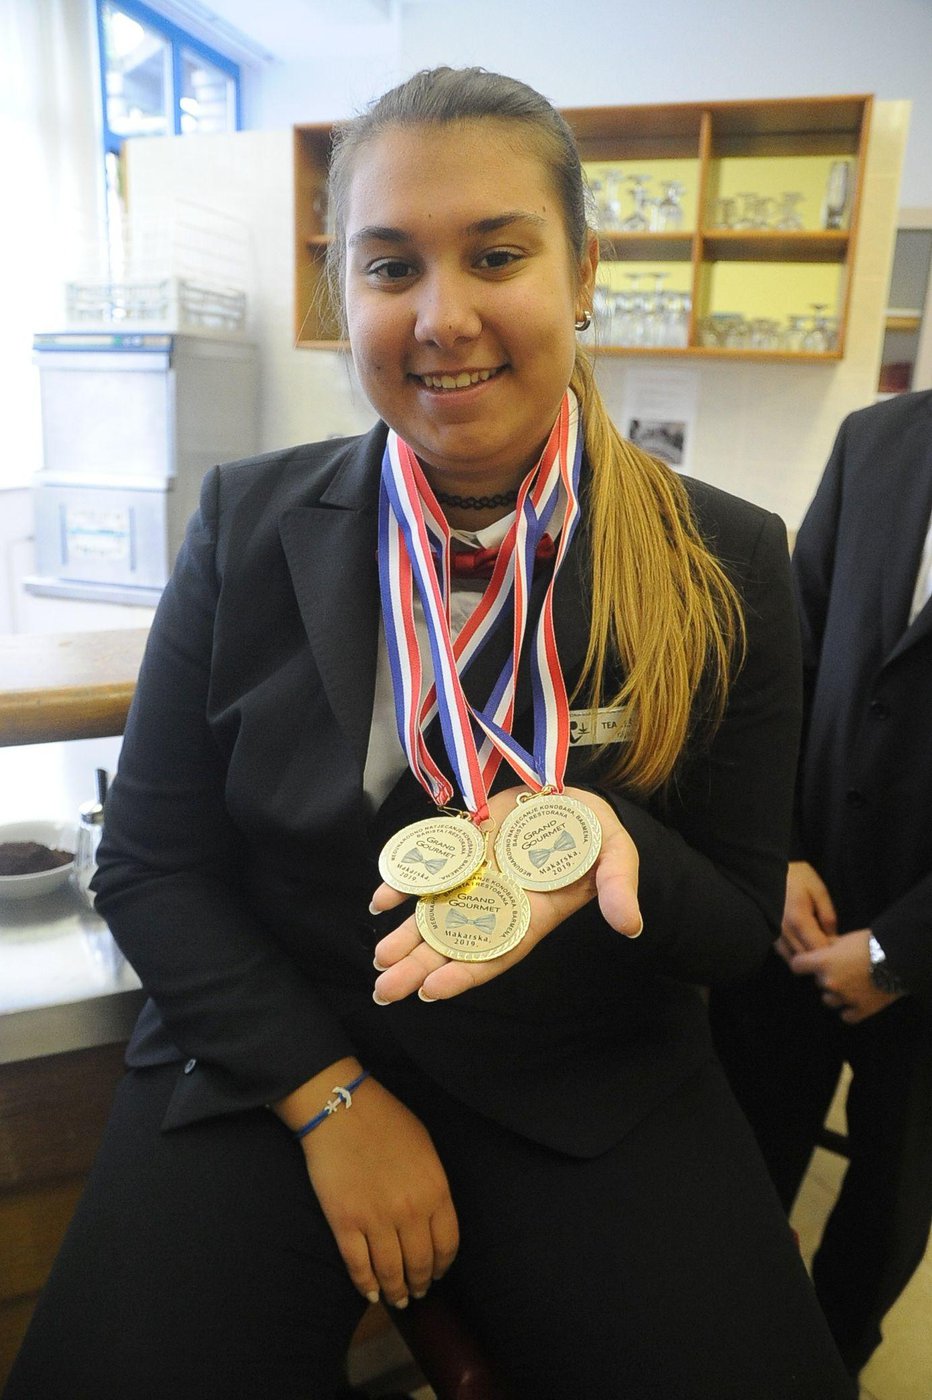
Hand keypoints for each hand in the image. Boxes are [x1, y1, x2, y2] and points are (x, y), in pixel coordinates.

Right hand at [298, 1075, 458, 1308]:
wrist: (341, 1109)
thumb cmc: (386, 1121)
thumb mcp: (425, 1149)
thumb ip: (432, 1185)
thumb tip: (432, 1218)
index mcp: (435, 1190)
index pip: (447, 1244)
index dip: (443, 1265)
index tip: (438, 1273)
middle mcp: (410, 1211)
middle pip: (420, 1263)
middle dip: (420, 1283)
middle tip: (417, 1292)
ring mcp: (376, 1220)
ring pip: (391, 1271)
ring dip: (395, 1290)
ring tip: (397, 1298)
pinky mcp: (345, 1224)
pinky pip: (358, 1267)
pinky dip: (366, 1285)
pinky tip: (371, 1292)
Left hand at [370, 785, 641, 1002]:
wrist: (574, 798)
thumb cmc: (597, 836)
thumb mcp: (617, 857)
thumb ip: (618, 889)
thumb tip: (630, 924)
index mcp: (533, 914)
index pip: (496, 952)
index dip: (465, 972)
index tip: (432, 990)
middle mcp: (498, 903)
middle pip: (455, 942)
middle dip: (419, 966)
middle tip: (384, 990)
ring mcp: (477, 877)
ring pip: (435, 913)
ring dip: (405, 937)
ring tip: (379, 960)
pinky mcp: (464, 849)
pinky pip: (430, 871)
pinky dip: (405, 885)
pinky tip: (381, 901)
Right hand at [775, 860, 837, 962]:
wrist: (767, 869)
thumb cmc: (796, 876)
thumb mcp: (818, 890)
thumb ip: (828, 915)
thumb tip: (833, 937)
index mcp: (799, 921)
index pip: (819, 950)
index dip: (832, 952)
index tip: (839, 946)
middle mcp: (785, 932)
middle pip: (807, 958)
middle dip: (820, 957)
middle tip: (831, 947)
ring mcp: (775, 935)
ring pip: (794, 958)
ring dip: (807, 956)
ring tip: (816, 944)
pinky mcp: (770, 934)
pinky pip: (784, 953)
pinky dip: (795, 953)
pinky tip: (803, 943)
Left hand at [790, 928, 902, 1023]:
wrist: (899, 958)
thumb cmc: (870, 943)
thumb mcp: (846, 938)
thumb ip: (829, 946)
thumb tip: (822, 948)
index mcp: (823, 962)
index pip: (797, 966)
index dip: (802, 963)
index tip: (808, 962)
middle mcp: (830, 982)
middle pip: (817, 983)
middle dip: (825, 976)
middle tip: (842, 969)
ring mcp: (845, 998)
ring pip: (829, 1000)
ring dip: (836, 994)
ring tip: (850, 985)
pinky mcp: (861, 1009)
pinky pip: (847, 1016)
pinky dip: (850, 1009)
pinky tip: (856, 1002)